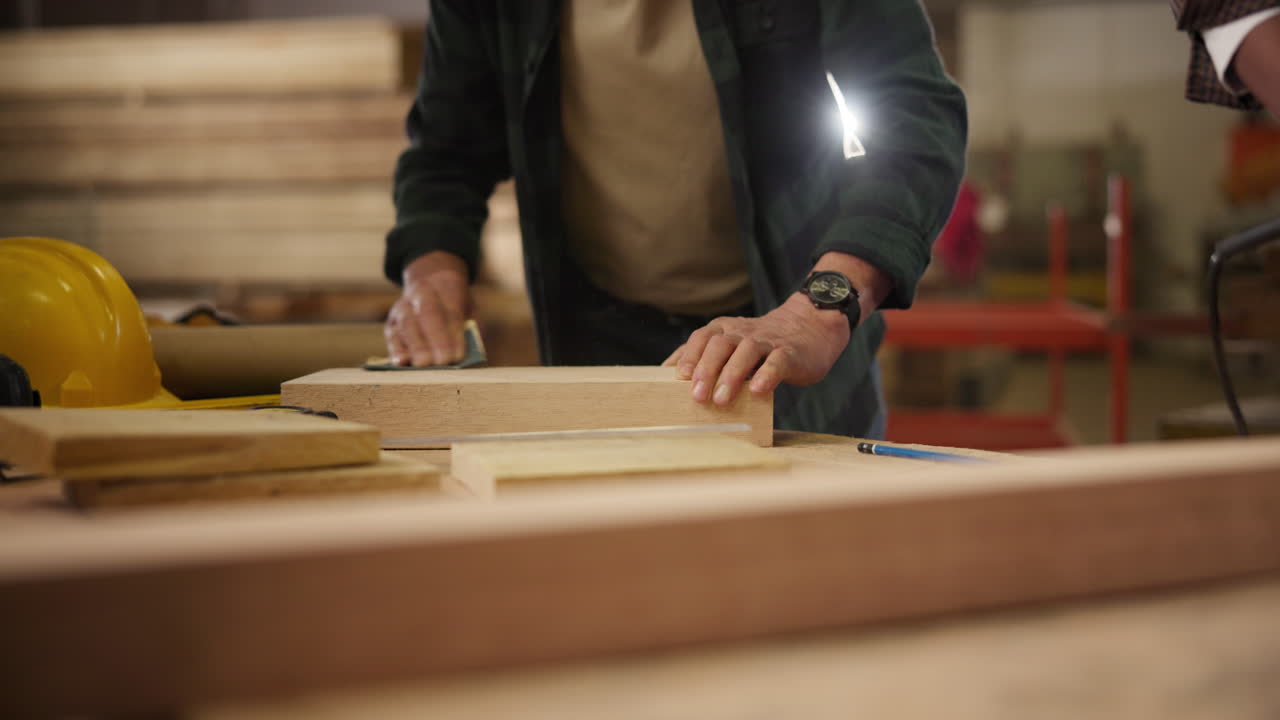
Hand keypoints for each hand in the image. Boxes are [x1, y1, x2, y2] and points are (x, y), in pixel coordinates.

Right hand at [385, 251, 472, 365]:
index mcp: (446, 287)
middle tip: (441, 362)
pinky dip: (395, 349)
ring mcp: (403, 308)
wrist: (431, 283)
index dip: (454, 335)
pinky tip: (401, 362)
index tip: (457, 356)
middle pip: (427, 317)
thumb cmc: (456, 306)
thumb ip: (471, 330)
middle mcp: (421, 294)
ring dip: (415, 347)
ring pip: (407, 326)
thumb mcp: (470, 311)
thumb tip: (468, 356)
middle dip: (435, 341)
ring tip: (423, 364)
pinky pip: (392, 336)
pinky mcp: (391, 323)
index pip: (451, 313)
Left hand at [663, 293, 849, 404]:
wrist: (811, 327)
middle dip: (706, 369)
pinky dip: (766, 374)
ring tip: (721, 399)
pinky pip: (777, 361)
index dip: (689, 356)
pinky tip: (758, 390)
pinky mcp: (790, 353)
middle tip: (697, 396)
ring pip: (746, 351)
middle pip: (720, 344)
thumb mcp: (731, 344)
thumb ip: (704, 355)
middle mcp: (743, 332)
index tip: (678, 377)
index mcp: (725, 330)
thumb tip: (667, 372)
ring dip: (731, 375)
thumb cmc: (761, 345)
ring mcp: (768, 341)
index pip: (701, 338)